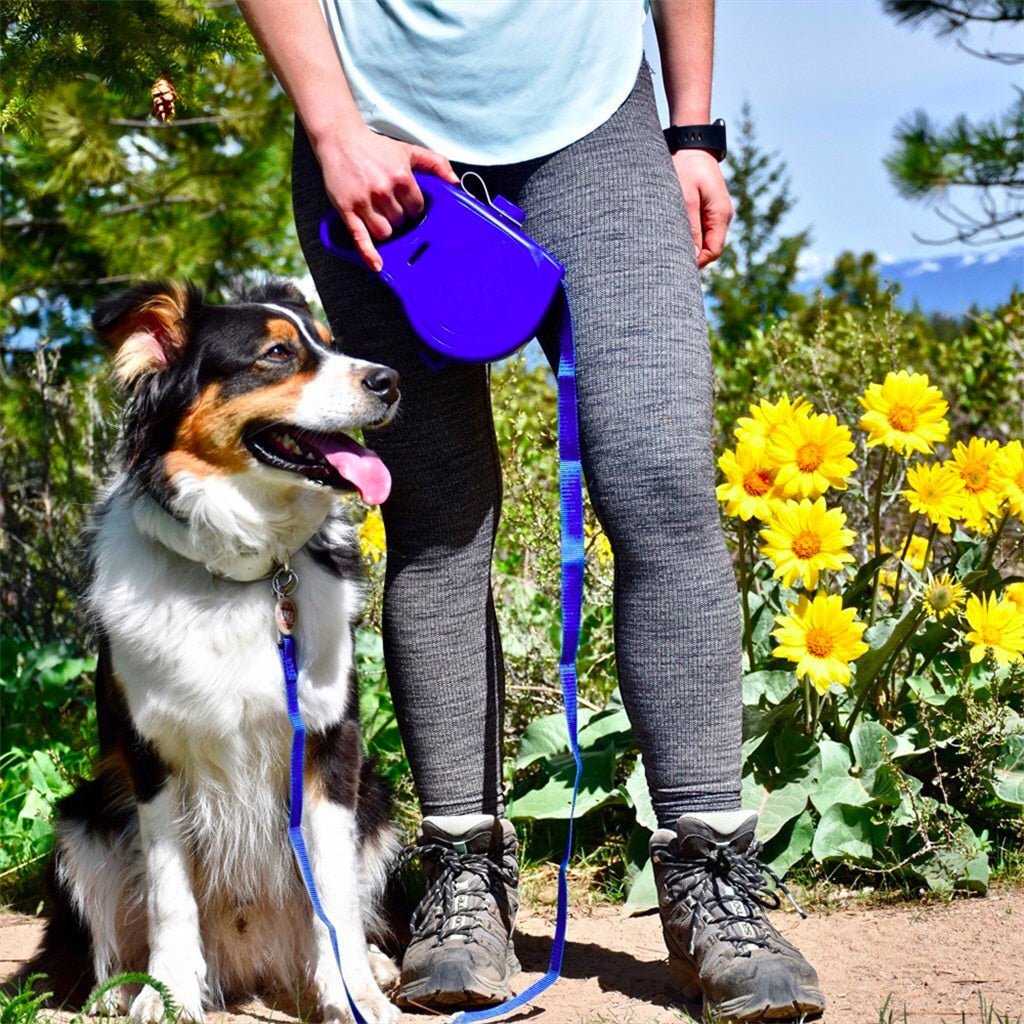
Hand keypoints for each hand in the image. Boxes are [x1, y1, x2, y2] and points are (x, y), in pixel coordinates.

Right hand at [314, 126, 457, 271]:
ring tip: (379, 217)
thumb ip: (435, 163)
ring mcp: (365, 201)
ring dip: (384, 230)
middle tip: (389, 208)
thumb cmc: (374, 148)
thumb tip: (455, 182)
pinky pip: (361, 237)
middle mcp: (384, 190)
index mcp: (402, 177)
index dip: (413, 210)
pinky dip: (369, 253)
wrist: (340, 139)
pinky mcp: (348, 209)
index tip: (406, 207)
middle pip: (401, 222)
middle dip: (398, 219)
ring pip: (385, 232)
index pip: (417, 209)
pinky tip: (377, 265)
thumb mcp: (408, 150)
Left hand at [671, 149, 732, 267]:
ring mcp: (717, 211)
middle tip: (670, 262)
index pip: (713, 251)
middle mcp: (723, 215)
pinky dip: (689, 234)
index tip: (676, 267)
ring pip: (705, 239)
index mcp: (721, 214)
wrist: (692, 142)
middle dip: (693, 257)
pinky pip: (701, 228)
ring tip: (669, 247)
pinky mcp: (708, 206)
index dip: (696, 263)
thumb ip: (690, 229)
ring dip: (690, 245)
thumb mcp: (685, 199)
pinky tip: (674, 233)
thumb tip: (692, 257)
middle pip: (710, 248)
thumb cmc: (686, 167)